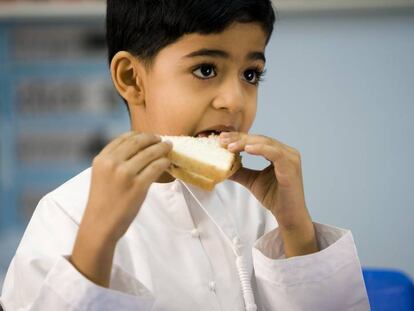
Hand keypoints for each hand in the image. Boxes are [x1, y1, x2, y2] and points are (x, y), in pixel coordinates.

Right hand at [70, 132, 171, 285]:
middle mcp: (112, 163)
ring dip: (162, 147)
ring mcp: (125, 174)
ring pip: (150, 153)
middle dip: (152, 138)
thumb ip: (114, 161)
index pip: (124, 138)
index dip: (139, 134)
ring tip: (168, 146)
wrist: (100, 225)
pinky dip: (164, 162)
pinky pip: (156, 167)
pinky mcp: (138, 186)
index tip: (148, 136)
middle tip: (162, 139)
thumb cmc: (103, 202)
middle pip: (138, 142)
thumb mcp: (101, 175)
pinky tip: (167, 162)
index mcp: (102, 159)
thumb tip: (137, 149)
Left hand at [220, 132, 318, 256]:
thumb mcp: (252, 181)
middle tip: (222, 139)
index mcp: (279, 153)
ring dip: (246, 143)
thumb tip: (221, 166)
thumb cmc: (274, 198)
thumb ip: (240, 171)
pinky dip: (260, 149)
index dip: (239, 138)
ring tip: (230, 146)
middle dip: (239, 138)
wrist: (288, 216)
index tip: (222, 139)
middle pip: (260, 139)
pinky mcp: (291, 167)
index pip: (256, 141)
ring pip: (266, 143)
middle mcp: (287, 152)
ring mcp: (290, 158)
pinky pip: (275, 153)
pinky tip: (246, 149)